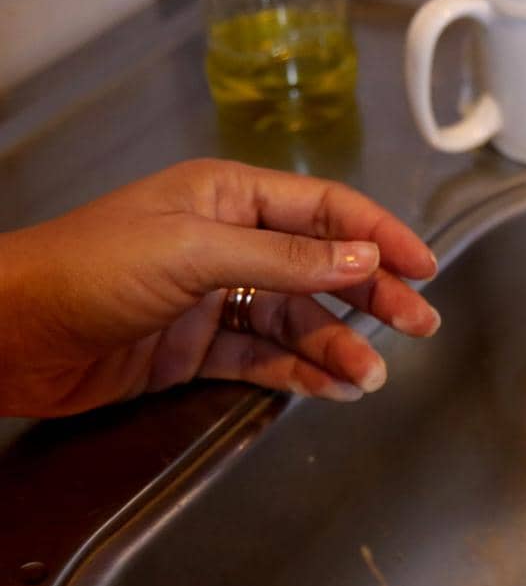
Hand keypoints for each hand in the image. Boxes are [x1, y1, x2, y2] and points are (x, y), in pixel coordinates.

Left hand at [0, 158, 437, 416]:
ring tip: (373, 374)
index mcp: (230, 198)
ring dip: (339, 345)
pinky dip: (302, 373)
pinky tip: (333, 387)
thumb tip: (364, 260)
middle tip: (420, 324)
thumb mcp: (193, 251)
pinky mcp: (196, 346)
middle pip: (323, 267)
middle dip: (374, 295)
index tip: (424, 266)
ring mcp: (214, 296)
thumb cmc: (87, 269)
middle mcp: (230, 241)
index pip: (326, 210)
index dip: (380, 236)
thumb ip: (284, 259)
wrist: (5, 335)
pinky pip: (265, 356)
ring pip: (298, 319)